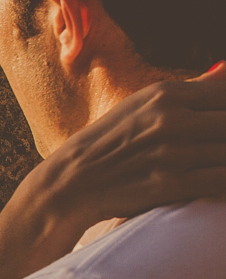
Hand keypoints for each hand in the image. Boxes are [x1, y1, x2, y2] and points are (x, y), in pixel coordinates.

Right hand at [21, 63, 225, 243]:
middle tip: (216, 150)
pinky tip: (218, 185)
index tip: (219, 131)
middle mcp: (170, 119)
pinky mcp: (169, 184)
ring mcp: (170, 152)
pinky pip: (222, 181)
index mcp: (165, 94)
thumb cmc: (108, 146)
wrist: (69, 184)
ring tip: (215, 166)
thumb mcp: (140, 107)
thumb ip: (187, 93)